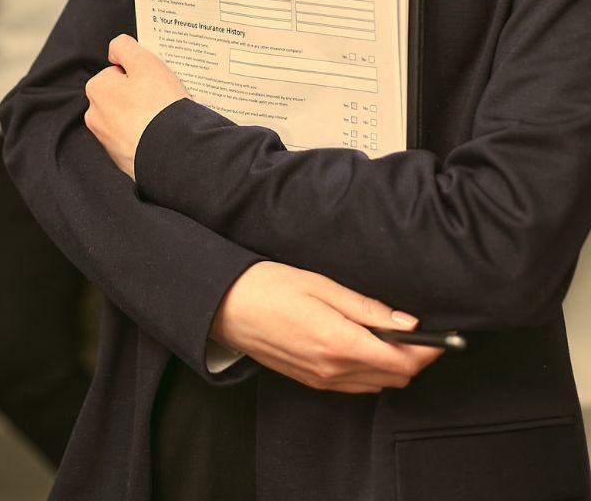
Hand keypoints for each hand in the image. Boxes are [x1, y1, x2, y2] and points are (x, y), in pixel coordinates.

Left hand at [84, 34, 188, 180]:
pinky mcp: (121, 160)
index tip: (154, 82)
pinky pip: (134, 140)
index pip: (118, 72)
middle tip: (160, 100)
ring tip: (162, 120)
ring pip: (127, 119)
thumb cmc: (159, 106)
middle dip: (138, 96)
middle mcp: (95, 116)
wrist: (174, 153)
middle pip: (121, 96)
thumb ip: (124, 47)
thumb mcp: (144, 62)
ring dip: (142, 117)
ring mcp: (107, 141)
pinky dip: (144, 137)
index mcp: (97, 90)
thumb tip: (114, 50)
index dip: (139, 74)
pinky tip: (160, 136)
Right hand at [212, 261, 442, 393]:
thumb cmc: (270, 287)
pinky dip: (372, 370)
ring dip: (394, 365)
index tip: (444, 335)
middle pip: (396, 377)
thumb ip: (366, 308)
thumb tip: (406, 322)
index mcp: (339, 343)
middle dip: (415, 357)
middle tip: (419, 330)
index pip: (402, 360)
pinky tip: (366, 345)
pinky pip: (357, 385)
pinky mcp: (313, 382)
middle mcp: (334, 370)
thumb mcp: (321, 286)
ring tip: (392, 334)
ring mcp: (323, 380)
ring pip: (378, 384)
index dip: (429, 350)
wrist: (227, 307)